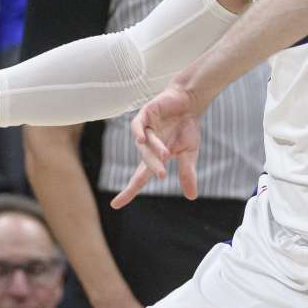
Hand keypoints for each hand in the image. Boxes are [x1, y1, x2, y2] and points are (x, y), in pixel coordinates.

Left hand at [111, 83, 204, 207]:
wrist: (190, 101)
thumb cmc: (187, 127)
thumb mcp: (189, 153)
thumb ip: (188, 173)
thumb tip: (191, 197)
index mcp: (155, 157)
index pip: (140, 178)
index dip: (128, 191)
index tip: (115, 205)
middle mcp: (146, 145)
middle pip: (144, 162)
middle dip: (153, 168)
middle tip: (163, 175)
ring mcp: (144, 129)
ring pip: (145, 144)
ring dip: (155, 149)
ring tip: (166, 154)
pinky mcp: (145, 114)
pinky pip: (138, 125)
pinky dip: (139, 132)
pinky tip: (142, 138)